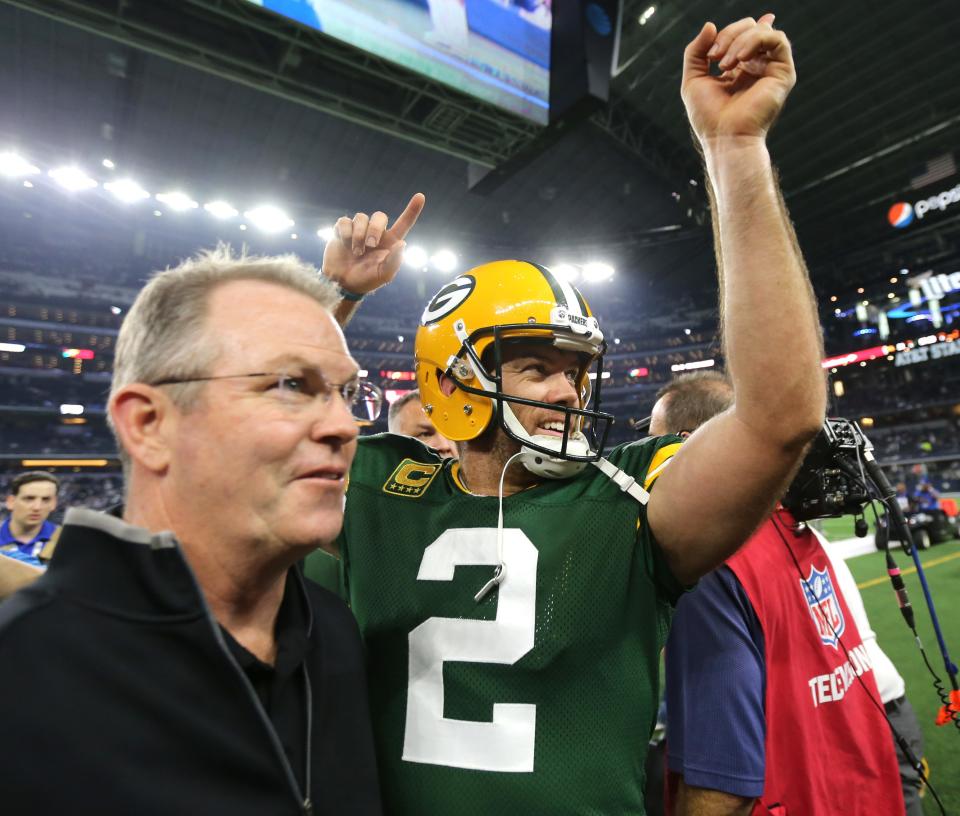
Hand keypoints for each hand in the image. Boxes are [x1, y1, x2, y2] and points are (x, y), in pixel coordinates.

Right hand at [322, 193, 424, 294]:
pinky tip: (345, 244)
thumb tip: (403, 244)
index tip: (421, 196)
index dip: (412, 210)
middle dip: (375, 228)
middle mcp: (375, 233)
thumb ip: (394, 261)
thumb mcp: (383, 275)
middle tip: (370, 245)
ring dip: (358, 235)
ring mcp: (359, 230)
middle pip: (380, 216)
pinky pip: (345, 221)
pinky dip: (345, 232)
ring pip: (361, 217)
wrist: (343, 284)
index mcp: (390, 242)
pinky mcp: (342, 230)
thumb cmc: (367, 280)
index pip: (404, 223)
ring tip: (356, 252)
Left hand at [681, 14, 794, 143]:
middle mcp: (758, 66)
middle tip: (714, 58)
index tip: (709, 56)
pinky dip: (755, 40)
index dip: (726, 34)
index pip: (739, 33)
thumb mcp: (693, 79)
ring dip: (739, 39)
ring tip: (724, 63)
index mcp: (739, 68)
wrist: (724, 137)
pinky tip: (740, 59)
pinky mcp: (783, 73)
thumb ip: (696, 51)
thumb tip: (711, 24)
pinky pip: (776, 39)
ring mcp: (771, 69)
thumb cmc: (708, 116)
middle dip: (729, 35)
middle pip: (750, 27)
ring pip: (763, 30)